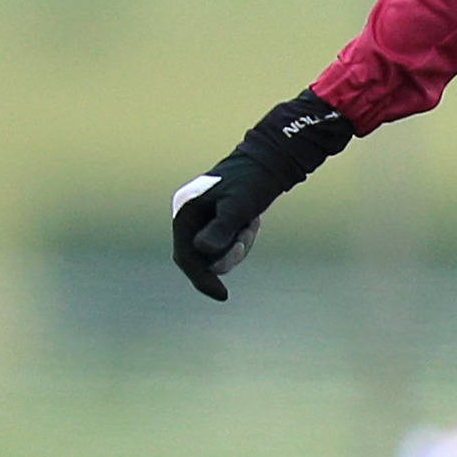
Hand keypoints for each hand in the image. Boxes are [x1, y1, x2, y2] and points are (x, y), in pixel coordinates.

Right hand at [169, 92, 354, 300]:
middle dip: (227, 256)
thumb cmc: (253, 181)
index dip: (201, 278)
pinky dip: (241, 240)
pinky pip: (225, 246)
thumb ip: (220, 230)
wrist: (270, 161)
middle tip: (246, 238)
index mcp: (186, 210)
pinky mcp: (215, 222)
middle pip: (200, 258)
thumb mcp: (238, 206)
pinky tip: (252, 221)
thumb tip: (201, 252)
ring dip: (238, 246)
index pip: (186, 255)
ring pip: (215, 254)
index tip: (222, 295)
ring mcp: (201, 220)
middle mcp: (189, 216)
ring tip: (252, 222)